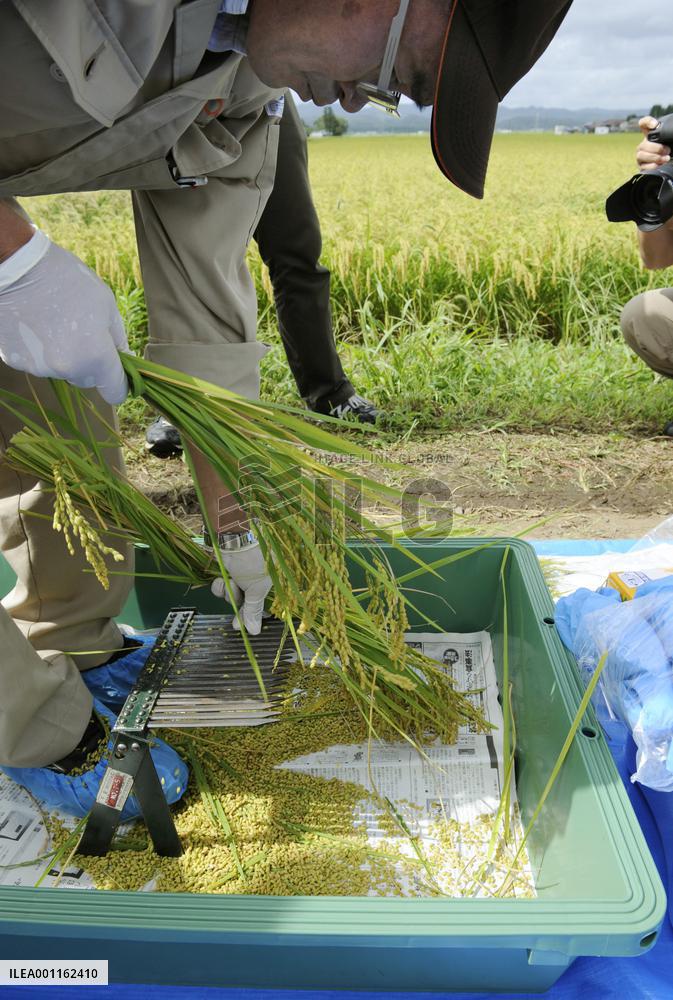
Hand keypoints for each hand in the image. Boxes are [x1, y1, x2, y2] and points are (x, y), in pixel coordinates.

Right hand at [0, 231, 128, 403]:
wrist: (14, 266)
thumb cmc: (66, 279)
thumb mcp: (105, 303)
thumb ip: (117, 338)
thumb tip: (124, 358)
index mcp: (95, 357)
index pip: (115, 392)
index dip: (120, 385)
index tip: (120, 376)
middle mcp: (67, 369)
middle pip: (86, 380)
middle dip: (90, 364)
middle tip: (81, 332)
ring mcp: (38, 367)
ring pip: (60, 370)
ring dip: (63, 355)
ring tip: (54, 322)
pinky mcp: (15, 361)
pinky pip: (37, 362)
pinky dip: (39, 350)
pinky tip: (35, 324)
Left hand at [210, 542, 271, 635]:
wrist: (237, 537)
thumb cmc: (254, 562)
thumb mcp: (257, 589)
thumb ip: (253, 610)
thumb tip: (255, 631)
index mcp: (267, 583)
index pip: (258, 605)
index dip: (248, 617)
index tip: (238, 626)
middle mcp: (254, 580)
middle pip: (242, 602)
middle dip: (237, 602)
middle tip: (235, 612)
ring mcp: (239, 574)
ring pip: (229, 594)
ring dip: (228, 592)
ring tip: (231, 581)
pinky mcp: (226, 569)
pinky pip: (220, 585)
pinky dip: (219, 584)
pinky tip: (221, 578)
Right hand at [636, 116, 670, 172]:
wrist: (667, 162)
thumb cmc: (668, 149)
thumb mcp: (668, 140)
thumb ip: (667, 135)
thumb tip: (671, 132)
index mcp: (650, 135)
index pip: (644, 123)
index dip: (647, 122)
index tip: (655, 125)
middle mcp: (643, 144)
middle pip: (644, 144)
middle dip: (657, 148)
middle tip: (667, 150)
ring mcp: (640, 155)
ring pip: (641, 155)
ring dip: (655, 157)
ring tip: (665, 158)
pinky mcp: (640, 166)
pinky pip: (643, 166)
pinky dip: (652, 166)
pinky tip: (660, 164)